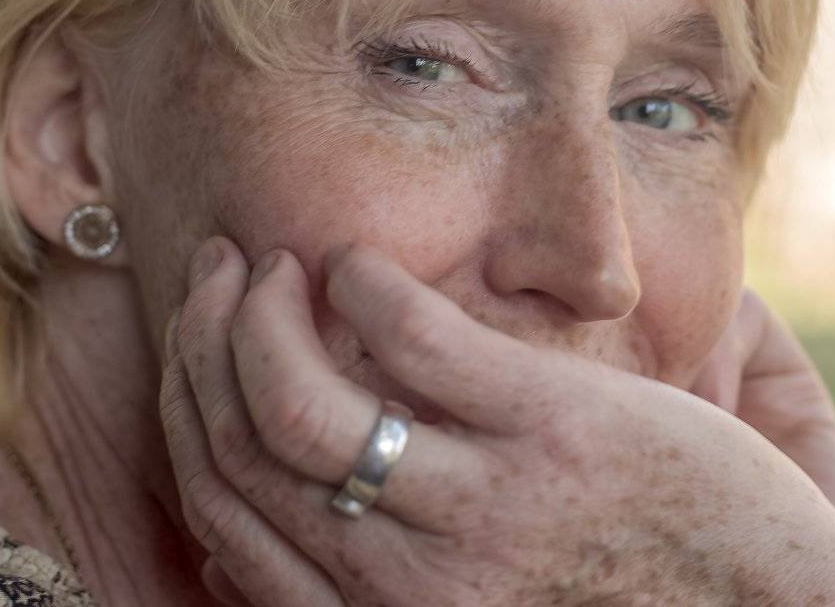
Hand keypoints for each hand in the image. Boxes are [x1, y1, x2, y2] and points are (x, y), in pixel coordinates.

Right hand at [160, 238, 834, 605]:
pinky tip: (362, 264)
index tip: (204, 343)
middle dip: (202, 349)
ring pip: (296, 407)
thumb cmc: (644, 602)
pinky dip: (362, 288)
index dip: (190, 416)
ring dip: (256, 314)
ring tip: (271, 262)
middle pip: (241, 455)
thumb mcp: (492, 602)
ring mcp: (482, 506)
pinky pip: (412, 344)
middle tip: (215, 275)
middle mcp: (412, 579)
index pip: (226, 516)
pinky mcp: (555, 433)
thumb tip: (339, 459)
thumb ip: (406, 553)